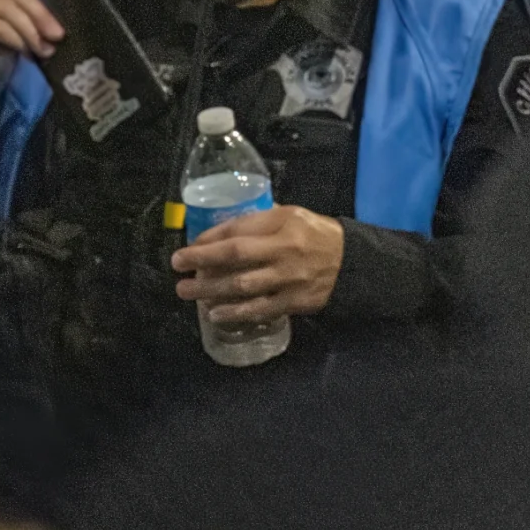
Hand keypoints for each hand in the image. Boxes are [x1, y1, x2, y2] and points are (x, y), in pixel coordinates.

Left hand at [170, 203, 344, 322]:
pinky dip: (236, 313)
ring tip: (187, 292)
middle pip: (235, 256)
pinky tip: (215, 314)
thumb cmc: (315, 234)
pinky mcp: (295, 302)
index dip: (208, 239)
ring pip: (243, 286)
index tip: (188, 247)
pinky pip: (260, 310)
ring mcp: (289, 279)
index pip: (237, 230)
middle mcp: (284, 250)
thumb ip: (258, 221)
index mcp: (281, 224)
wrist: (353, 262)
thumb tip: (220, 230)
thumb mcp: (290, 214)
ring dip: (211, 291)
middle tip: (177, 266)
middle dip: (202, 261)